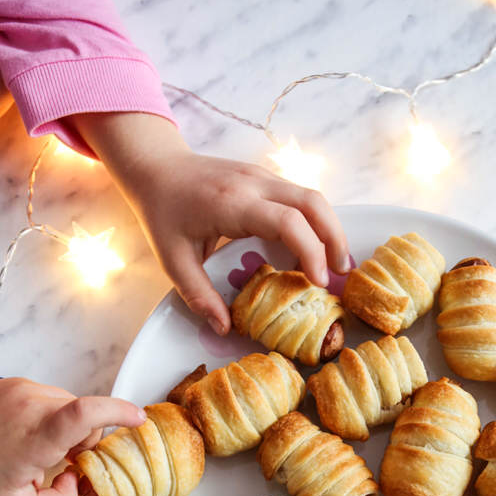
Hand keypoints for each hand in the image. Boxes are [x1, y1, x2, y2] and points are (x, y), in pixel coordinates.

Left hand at [0, 378, 145, 495]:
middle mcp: (29, 408)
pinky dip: (50, 415)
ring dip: (67, 426)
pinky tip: (29, 432)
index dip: (116, 412)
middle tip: (62, 459)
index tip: (137, 418)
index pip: (83, 414)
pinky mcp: (16, 383)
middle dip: (84, 438)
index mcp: (34, 440)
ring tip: (41, 445)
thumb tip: (77, 481)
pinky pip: (51, 397)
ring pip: (70, 404)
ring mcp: (22, 390)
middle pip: (84, 415)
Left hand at [71, 113, 350, 334]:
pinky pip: (300, 197)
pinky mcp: (265, 178)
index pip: (288, 222)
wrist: (155, 167)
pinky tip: (311, 249)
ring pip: (313, 197)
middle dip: (335, 238)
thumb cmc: (162, 212)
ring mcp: (262, 176)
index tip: (318, 282)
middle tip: (340, 274)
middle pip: (314, 202)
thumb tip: (225, 328)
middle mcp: (255, 183)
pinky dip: (314, 223)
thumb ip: (199, 296)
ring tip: (332, 266)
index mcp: (233, 203)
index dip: (310, 251)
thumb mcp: (172, 260)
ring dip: (329, 230)